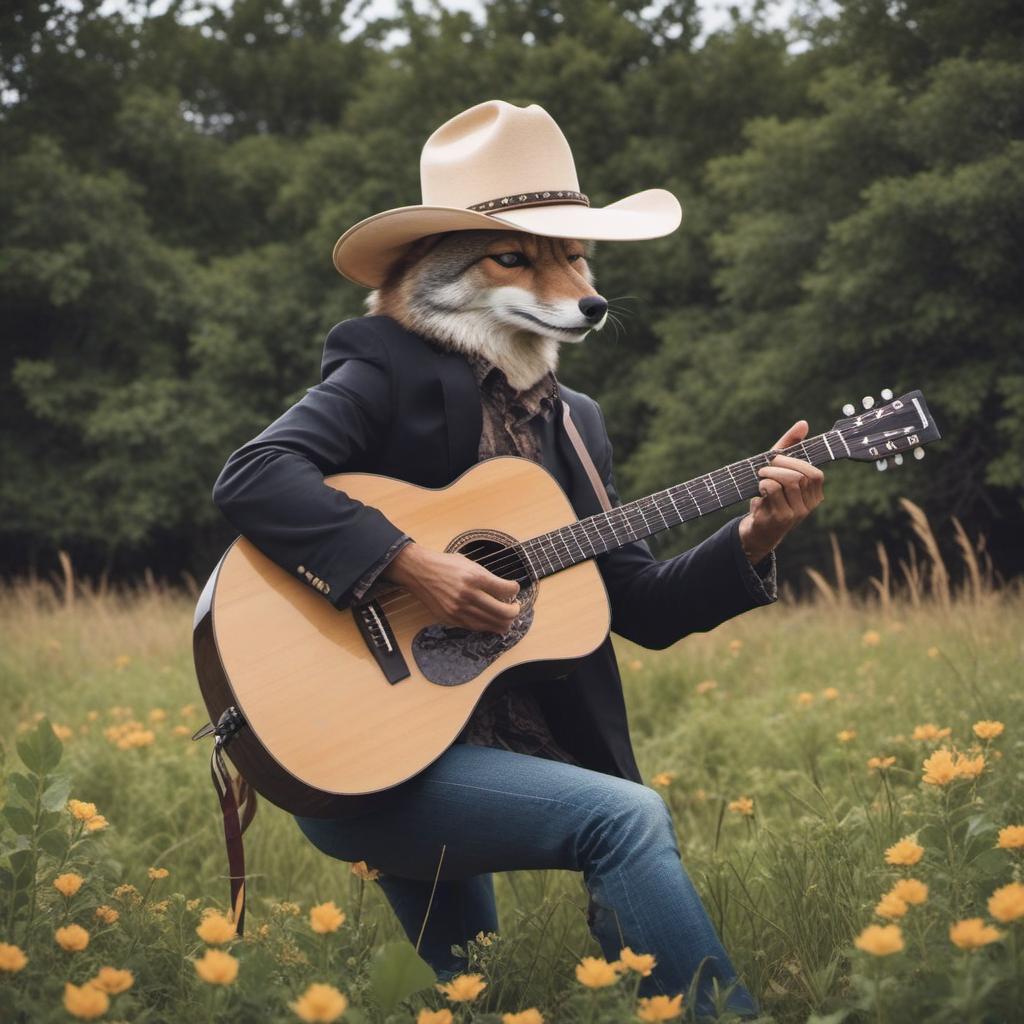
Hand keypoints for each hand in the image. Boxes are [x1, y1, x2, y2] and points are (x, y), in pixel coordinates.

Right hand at [384, 542, 520, 632]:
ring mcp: (460, 609)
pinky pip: (477, 627)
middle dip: (515, 611)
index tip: (515, 588)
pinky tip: (491, 620)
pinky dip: (488, 625)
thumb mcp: (469, 563)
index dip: (515, 589)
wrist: (419, 571)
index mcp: (475, 577)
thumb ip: (487, 578)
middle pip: (504, 612)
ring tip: (507, 617)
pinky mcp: (452, 619)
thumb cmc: (445, 564)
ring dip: (504, 622)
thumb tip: (505, 590)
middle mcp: (468, 595)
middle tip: (516, 607)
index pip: (506, 589)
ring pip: (492, 624)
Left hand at [738, 420, 824, 564]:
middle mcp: (810, 506)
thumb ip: (791, 446)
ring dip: (769, 474)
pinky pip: (773, 490)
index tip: (777, 459)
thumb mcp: (780, 469)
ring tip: (760, 478)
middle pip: (801, 476)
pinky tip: (759, 493)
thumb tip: (803, 423)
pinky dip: (763, 485)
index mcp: (815, 494)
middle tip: (764, 469)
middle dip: (779, 466)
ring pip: (789, 481)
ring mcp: (797, 514)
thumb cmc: (770, 495)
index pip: (814, 473)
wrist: (758, 530)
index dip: (795, 462)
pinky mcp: (781, 518)